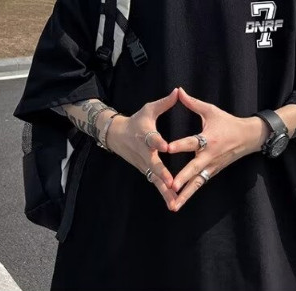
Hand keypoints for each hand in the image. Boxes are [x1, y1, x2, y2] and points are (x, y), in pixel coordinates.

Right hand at [106, 88, 179, 210]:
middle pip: (153, 164)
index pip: (152, 138)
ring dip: (164, 190)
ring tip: (174, 202)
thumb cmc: (137, 120)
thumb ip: (165, 103)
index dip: (158, 142)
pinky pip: (155, 183)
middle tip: (170, 182)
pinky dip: (163, 194)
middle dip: (162, 173)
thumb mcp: (149, 109)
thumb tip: (178, 91)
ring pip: (154, 179)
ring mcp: (143, 164)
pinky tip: (173, 204)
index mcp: (145, 134)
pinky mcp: (145, 171)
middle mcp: (144, 152)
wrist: (117, 135)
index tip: (165, 146)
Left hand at [166, 86, 255, 211]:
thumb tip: (178, 91)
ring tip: (173, 205)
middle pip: (194, 168)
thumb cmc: (227, 122)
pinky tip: (179, 202)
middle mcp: (209, 155)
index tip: (167, 148)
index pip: (192, 142)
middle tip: (171, 186)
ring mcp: (212, 166)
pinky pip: (200, 184)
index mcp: (209, 138)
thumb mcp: (211, 110)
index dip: (180, 145)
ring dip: (185, 194)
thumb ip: (193, 103)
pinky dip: (190, 193)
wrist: (248, 137)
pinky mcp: (212, 172)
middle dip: (182, 178)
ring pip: (197, 182)